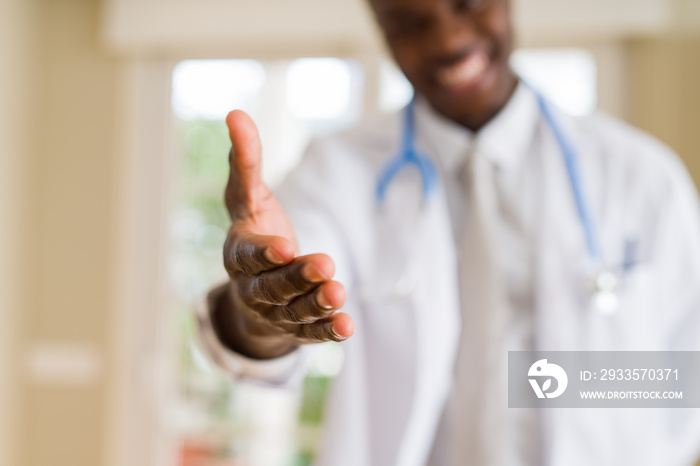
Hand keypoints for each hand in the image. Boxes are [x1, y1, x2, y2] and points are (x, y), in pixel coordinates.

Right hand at [218, 110, 353, 358]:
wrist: (254, 286)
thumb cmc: (254, 231)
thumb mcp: (248, 197)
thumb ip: (245, 162)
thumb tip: (236, 113)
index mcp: (239, 254)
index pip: (248, 256)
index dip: (265, 253)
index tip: (284, 246)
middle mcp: (253, 286)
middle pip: (273, 286)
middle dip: (296, 277)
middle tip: (324, 266)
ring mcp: (275, 311)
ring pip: (294, 310)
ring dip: (316, 303)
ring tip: (338, 292)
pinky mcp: (296, 327)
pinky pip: (310, 332)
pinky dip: (327, 330)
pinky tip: (347, 325)